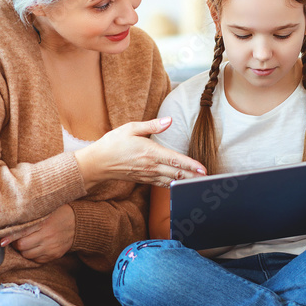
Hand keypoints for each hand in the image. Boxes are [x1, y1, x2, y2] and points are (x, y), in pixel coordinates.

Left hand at [0, 204, 73, 262]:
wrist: (79, 223)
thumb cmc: (58, 213)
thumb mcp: (46, 210)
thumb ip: (29, 217)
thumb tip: (9, 223)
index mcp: (44, 222)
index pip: (22, 232)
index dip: (10, 237)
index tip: (1, 241)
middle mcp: (47, 236)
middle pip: (22, 246)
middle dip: (16, 244)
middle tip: (17, 238)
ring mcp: (51, 247)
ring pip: (27, 255)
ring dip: (23, 250)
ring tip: (26, 242)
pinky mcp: (54, 255)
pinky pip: (36, 261)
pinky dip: (32, 255)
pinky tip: (35, 247)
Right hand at [77, 117, 205, 187]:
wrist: (97, 163)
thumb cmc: (113, 143)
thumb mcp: (130, 128)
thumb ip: (152, 125)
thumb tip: (169, 120)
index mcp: (150, 152)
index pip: (176, 159)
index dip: (191, 165)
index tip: (203, 169)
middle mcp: (150, 166)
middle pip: (177, 173)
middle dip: (193, 177)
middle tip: (208, 179)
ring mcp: (147, 175)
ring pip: (171, 180)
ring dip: (185, 182)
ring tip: (198, 183)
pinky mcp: (143, 179)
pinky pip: (162, 183)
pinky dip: (173, 184)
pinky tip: (180, 184)